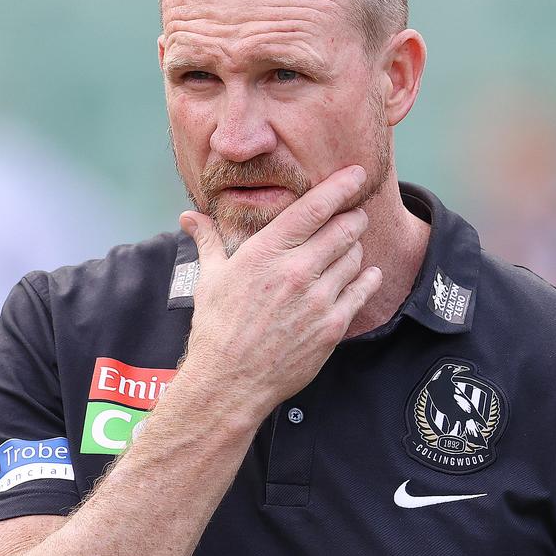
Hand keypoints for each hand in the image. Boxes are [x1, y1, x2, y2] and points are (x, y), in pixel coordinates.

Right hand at [176, 165, 383, 417]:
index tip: (355, 173)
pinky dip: (367, 278)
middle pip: (344, 228)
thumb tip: (189, 216)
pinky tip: (363, 275)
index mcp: (265, 252)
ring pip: (355, 256)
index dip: (340, 186)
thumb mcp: (209, 278)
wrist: (229, 382)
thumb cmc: (217, 328)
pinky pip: (363, 289)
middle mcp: (295, 271)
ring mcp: (317, 300)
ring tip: (347, 250)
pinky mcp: (332, 326)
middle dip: (353, 217)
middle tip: (353, 216)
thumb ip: (208, 241)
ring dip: (355, 248)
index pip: (313, 208)